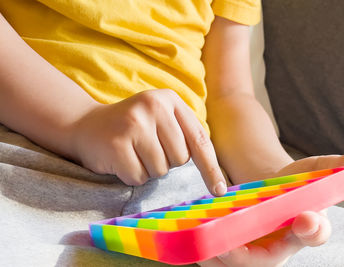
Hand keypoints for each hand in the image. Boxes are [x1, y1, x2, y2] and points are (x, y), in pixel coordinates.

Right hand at [69, 89, 226, 194]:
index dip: (211, 168)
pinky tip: (121, 159)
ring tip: (133, 152)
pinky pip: (139, 177)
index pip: (199, 140)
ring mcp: (134, 123)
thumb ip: (186, 136)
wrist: (87, 126)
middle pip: (180, 158)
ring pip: (161, 170)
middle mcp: (154, 106)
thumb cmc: (133, 129)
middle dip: (166, 162)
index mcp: (170, 100)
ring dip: (148, 170)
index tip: (220, 190)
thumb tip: (216, 175)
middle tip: (147, 149)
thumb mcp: (162, 121)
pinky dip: (132, 175)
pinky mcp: (117, 143)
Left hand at [198, 151, 343, 266]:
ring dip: (219, 257)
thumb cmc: (295, 183)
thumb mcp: (318, 169)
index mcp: (305, 227)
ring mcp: (255, 250)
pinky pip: (219, 258)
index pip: (314, 234)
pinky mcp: (233, 249)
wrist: (269, 193)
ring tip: (203, 246)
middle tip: (228, 247)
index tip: (307, 219)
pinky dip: (207, 253)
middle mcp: (280, 244)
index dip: (313, 229)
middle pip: (265, 259)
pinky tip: (194, 245)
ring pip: (237, 264)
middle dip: (248, 256)